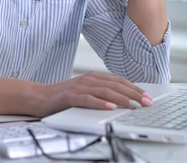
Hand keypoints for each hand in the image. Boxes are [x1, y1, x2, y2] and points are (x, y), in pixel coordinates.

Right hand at [35, 72, 152, 116]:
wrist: (39, 96)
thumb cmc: (63, 96)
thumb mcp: (85, 91)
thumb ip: (101, 93)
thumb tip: (122, 101)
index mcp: (94, 77)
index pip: (119, 81)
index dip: (134, 88)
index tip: (147, 96)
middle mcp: (89, 80)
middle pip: (116, 85)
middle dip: (133, 94)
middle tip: (146, 102)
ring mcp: (79, 87)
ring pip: (105, 92)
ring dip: (121, 99)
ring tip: (133, 105)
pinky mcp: (70, 96)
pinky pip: (87, 99)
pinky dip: (100, 103)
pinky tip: (110, 108)